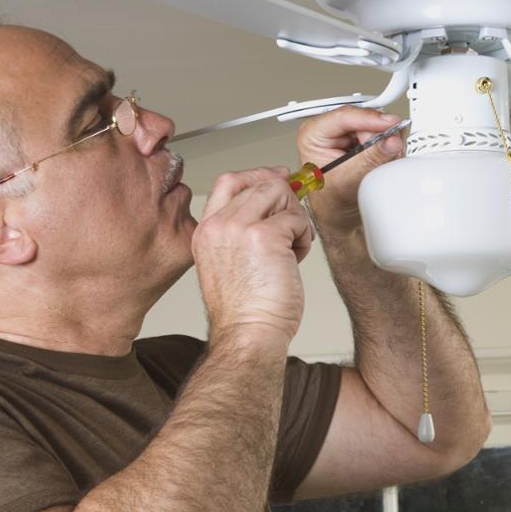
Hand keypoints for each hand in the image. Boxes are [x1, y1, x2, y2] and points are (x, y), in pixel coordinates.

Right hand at [192, 167, 312, 345]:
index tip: (279, 179)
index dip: (258, 175)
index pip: (229, 181)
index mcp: (207, 232)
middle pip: (258, 182)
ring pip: (279, 194)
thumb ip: (244, 230)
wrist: (248, 336)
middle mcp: (218, 226)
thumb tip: (275, 199)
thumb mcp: (232, 263)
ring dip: (295, 220)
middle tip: (292, 226)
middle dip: (285, 199)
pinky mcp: (263, 236)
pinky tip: (294, 260)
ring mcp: (238, 228)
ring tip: (290, 250)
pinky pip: (296, 218)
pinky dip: (304, 238)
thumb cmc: (246, 311)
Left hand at [295, 107, 405, 233]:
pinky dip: (386, 147)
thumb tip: (391, 141)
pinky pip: (379, 135)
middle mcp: (327, 130)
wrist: (337, 216)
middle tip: (384, 155)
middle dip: (378, 136)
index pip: (344, 117)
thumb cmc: (330, 202)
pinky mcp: (358, 138)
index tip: (390, 124)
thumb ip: (371, 159)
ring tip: (376, 164)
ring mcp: (344, 133)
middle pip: (363, 120)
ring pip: (374, 126)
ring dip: (384, 143)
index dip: (371, 120)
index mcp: (312, 134)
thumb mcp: (349, 181)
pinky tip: (380, 160)